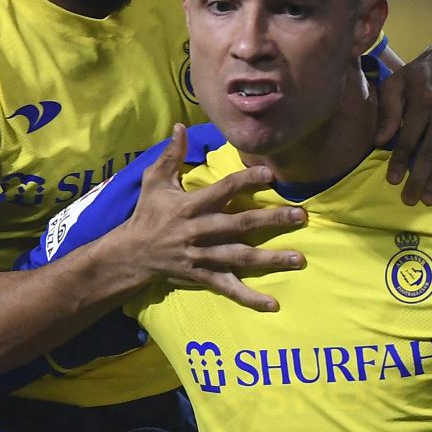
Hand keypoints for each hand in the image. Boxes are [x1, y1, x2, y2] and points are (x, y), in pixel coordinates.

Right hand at [110, 125, 306, 310]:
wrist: (131, 254)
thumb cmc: (148, 214)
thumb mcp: (154, 182)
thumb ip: (171, 155)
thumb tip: (180, 127)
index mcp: (190, 206)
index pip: (223, 190)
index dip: (246, 181)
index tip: (271, 174)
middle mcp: (199, 231)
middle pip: (239, 225)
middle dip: (271, 220)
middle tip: (301, 216)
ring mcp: (202, 256)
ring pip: (240, 257)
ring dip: (271, 259)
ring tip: (299, 259)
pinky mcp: (203, 276)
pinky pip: (229, 288)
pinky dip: (250, 298)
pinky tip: (272, 304)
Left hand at [375, 45, 431, 204]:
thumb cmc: (418, 76)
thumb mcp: (396, 84)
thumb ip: (388, 111)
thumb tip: (380, 140)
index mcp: (424, 97)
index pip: (410, 136)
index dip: (401, 160)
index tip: (393, 180)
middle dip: (420, 176)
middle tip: (410, 199)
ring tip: (430, 196)